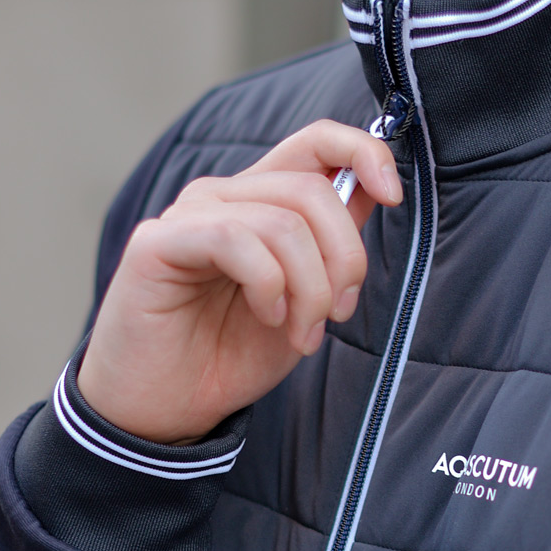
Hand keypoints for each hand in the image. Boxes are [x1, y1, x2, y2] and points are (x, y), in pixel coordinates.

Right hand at [76, 120, 401, 442]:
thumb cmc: (230, 353)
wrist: (166, 409)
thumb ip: (332, 243)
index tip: (393, 196)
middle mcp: (224, 196)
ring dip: (310, 289)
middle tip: (338, 314)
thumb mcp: (306, 297)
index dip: (364, 152)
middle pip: (311, 190)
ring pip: (282, 222)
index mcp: (262, 201)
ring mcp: (189, 215)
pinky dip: (268, 284)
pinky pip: (234, 240)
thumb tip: (375, 189)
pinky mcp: (157, 242)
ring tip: (302, 333)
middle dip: (344, 258)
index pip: (316, 141)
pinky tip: (267, 316)